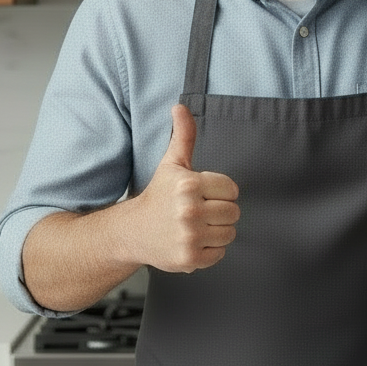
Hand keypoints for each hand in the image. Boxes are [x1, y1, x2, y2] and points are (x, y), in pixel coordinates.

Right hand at [133, 103, 239, 272]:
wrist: (133, 230)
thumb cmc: (159, 195)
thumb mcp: (172, 163)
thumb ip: (183, 135)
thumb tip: (180, 106)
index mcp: (188, 184)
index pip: (231, 189)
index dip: (220, 192)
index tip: (202, 194)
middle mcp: (189, 211)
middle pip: (233, 212)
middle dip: (220, 212)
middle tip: (199, 212)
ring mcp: (189, 237)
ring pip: (229, 233)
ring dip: (217, 231)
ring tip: (197, 226)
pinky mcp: (189, 259)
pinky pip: (220, 254)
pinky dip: (210, 250)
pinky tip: (192, 241)